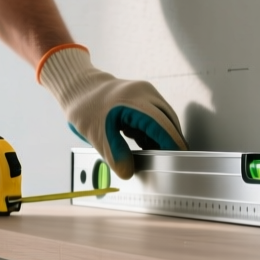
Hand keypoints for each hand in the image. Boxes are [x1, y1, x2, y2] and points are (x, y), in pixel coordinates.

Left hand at [38, 46, 184, 179]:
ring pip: (165, 119)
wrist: (79, 88)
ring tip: (149, 153)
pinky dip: (153, 131)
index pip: (162, 125)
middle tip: (167, 162)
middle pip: (169, 122)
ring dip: (160, 137)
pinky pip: (158, 115)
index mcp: (135, 100)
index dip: (172, 143)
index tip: (179, 158)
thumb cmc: (86, 107)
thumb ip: (115, 154)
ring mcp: (147, 92)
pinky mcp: (146, 96)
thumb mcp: (96, 135)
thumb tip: (129, 171)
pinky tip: (141, 141)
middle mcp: (146, 93)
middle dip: (169, 142)